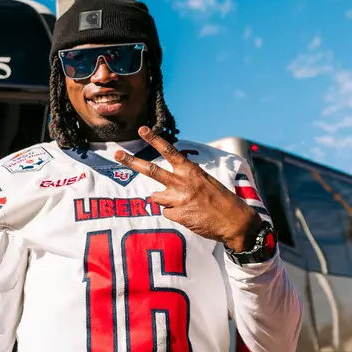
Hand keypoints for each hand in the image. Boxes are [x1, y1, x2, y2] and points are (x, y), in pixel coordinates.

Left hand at [114, 127, 261, 250]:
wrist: (234, 221)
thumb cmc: (221, 200)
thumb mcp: (205, 181)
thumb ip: (185, 178)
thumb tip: (166, 183)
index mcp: (190, 170)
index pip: (169, 150)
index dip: (154, 139)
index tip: (142, 129)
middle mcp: (182, 182)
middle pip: (151, 170)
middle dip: (131, 161)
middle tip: (117, 154)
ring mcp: (178, 199)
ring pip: (155, 197)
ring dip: (164, 200)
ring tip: (184, 204)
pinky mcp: (177, 215)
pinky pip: (167, 213)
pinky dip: (175, 214)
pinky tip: (190, 215)